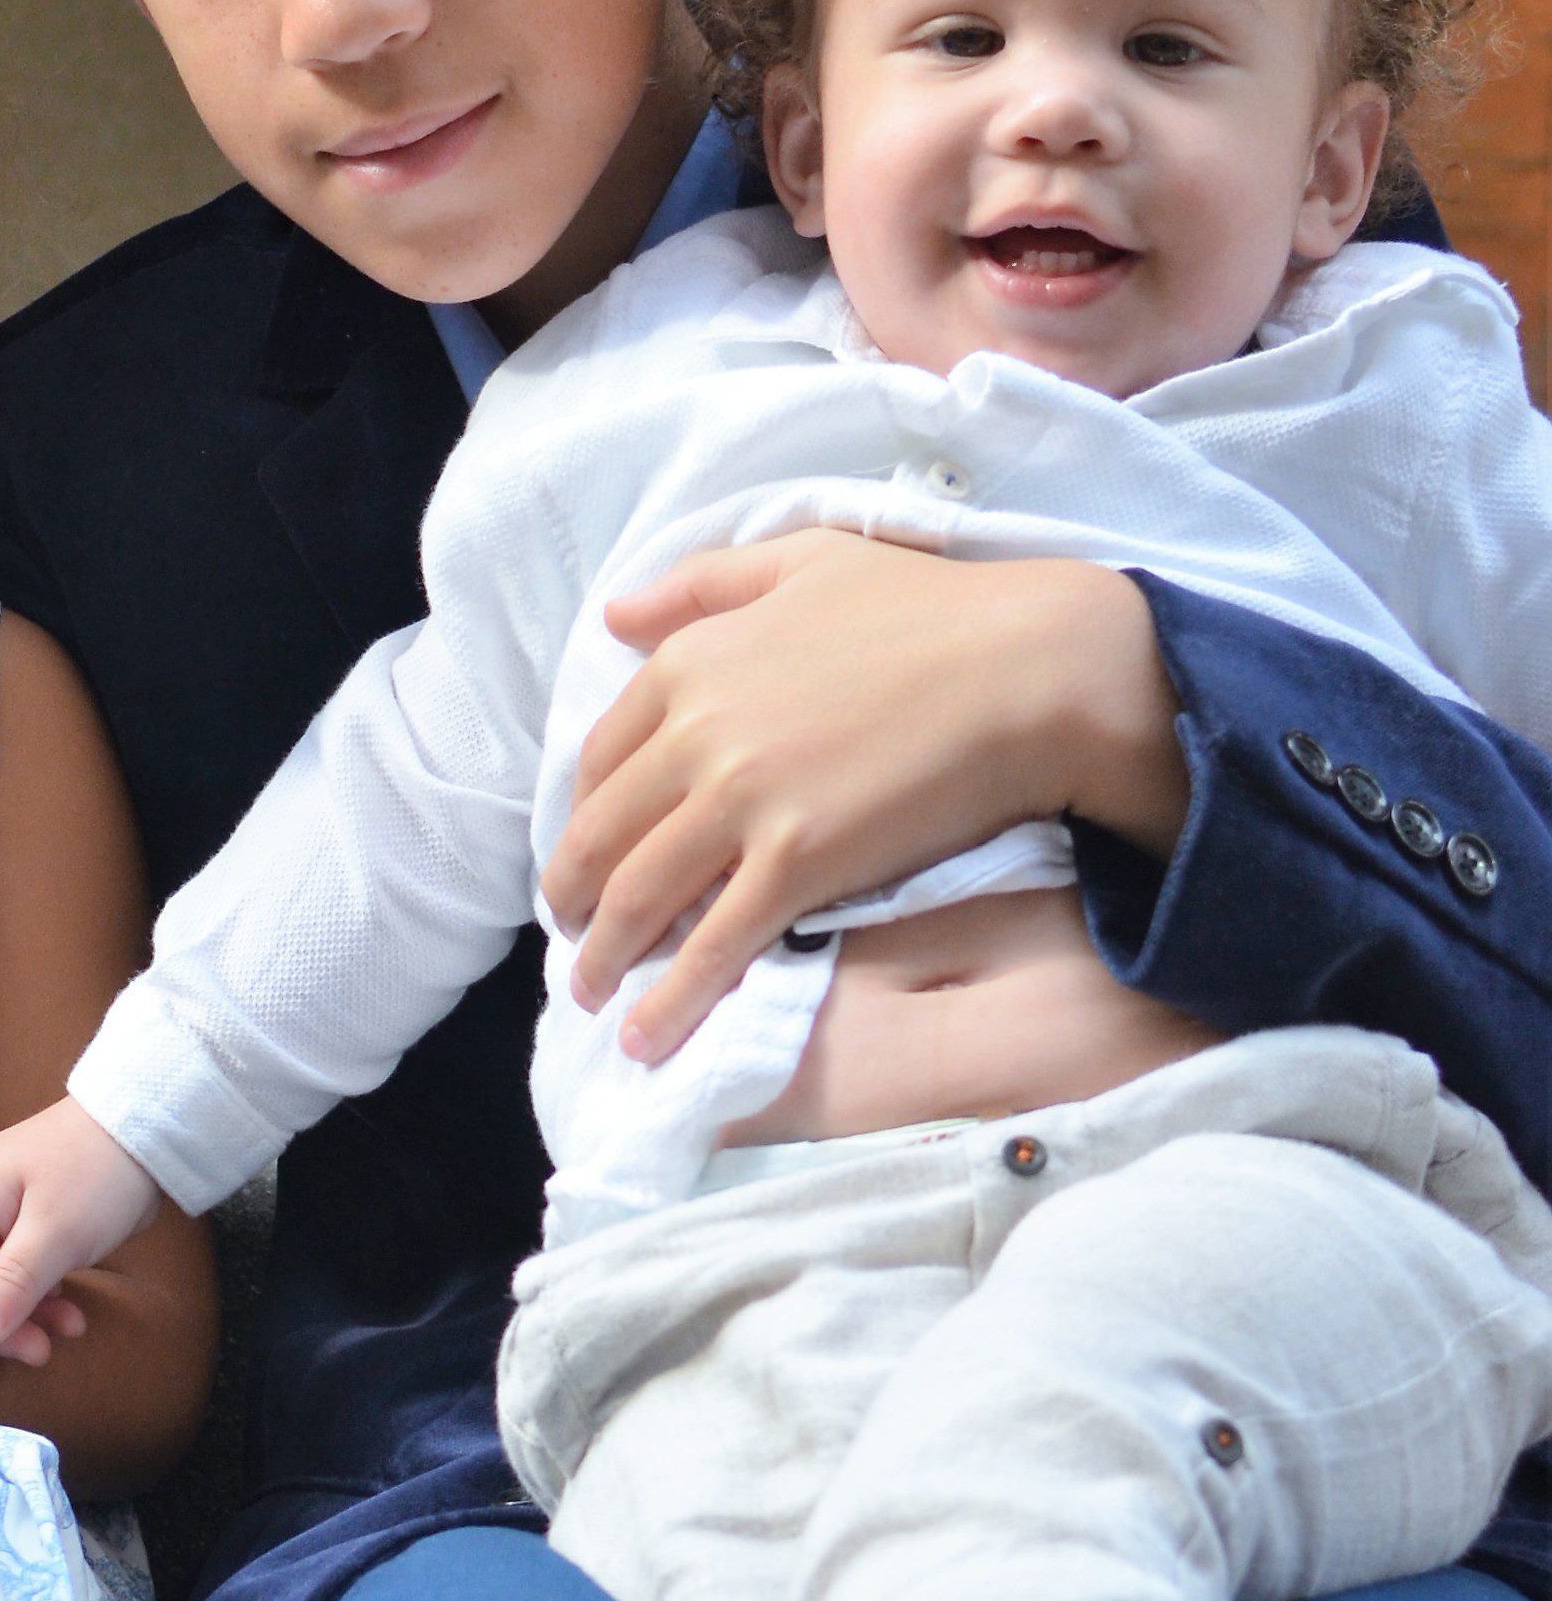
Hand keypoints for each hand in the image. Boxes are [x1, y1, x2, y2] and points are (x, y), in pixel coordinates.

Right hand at [0, 1102, 156, 1368]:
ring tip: (64, 1334)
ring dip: (19, 1321)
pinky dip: (37, 1303)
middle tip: (37, 1352)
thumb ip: (12, 1283)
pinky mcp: (17, 1232)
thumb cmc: (97, 1173)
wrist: (140, 1131)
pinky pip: (11, 1279)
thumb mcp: (58, 1232)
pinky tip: (71, 1315)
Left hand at [542, 536, 1187, 1060]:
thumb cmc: (931, 609)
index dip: (585, 815)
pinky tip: (646, 1040)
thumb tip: (616, 618)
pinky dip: (670, 1000)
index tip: (589, 850)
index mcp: (691, 665)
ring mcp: (742, 805)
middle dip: (573, 897)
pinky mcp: (797, 865)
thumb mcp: (805, 560)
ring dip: (604, 957)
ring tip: (592, 995)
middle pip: (603, 836)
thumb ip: (703, 585)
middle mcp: (697, 736)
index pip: (603, 757)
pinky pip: (713, 946)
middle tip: (572, 935)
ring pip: (641, 898)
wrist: (1029, 668)